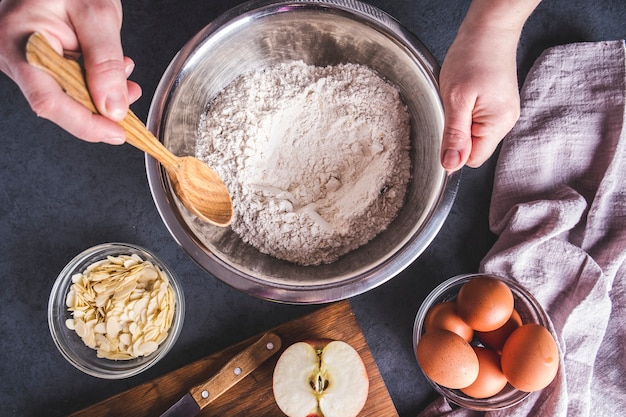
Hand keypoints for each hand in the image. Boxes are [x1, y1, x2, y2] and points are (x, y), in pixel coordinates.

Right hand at [0, 0, 141, 143]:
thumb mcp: (96, 14)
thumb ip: (105, 62)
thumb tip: (113, 107)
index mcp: (21, 43)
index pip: (50, 101)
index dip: (85, 124)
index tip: (116, 133)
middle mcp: (18, 55)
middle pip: (59, 102)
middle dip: (99, 109)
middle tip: (129, 107)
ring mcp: (28, 58)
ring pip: (68, 93)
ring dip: (102, 94)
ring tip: (126, 80)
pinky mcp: (43, 58)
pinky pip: (70, 80)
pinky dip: (97, 82)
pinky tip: (115, 71)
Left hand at [439, 26, 520, 170]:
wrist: (488, 29)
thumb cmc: (473, 57)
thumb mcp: (455, 99)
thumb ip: (454, 135)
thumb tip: (451, 166)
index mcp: (499, 124)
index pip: (472, 159)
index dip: (454, 150)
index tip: (446, 126)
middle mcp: (506, 122)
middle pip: (474, 148)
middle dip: (458, 133)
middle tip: (454, 106)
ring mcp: (504, 113)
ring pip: (474, 134)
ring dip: (461, 121)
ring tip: (460, 97)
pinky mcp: (498, 105)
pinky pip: (477, 121)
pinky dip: (466, 112)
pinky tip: (465, 94)